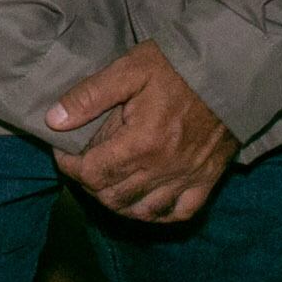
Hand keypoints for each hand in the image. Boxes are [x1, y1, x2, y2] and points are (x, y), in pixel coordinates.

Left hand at [49, 41, 235, 223]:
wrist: (229, 71)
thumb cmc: (175, 67)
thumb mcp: (127, 70)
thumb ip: (88, 97)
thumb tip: (53, 120)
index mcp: (141, 143)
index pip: (93, 174)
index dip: (70, 167)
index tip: (63, 152)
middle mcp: (164, 168)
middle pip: (114, 197)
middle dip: (89, 185)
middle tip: (82, 165)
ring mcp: (188, 177)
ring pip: (143, 211)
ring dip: (118, 203)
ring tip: (106, 183)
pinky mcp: (207, 179)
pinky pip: (180, 213)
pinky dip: (158, 215)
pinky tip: (144, 203)